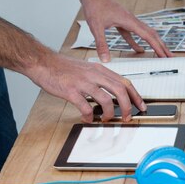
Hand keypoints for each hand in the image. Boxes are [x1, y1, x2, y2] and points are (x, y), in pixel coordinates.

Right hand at [29, 51, 144, 121]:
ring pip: (105, 100)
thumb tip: (112, 93)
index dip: (135, 95)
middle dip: (127, 106)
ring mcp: (83, 83)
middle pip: (119, 90)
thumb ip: (99, 78)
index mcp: (100, 69)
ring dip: (109, 114)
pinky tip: (88, 119)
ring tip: (107, 120)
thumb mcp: (87, 68)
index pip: (124, 82)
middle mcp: (94, 75)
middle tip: (128, 117)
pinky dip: (89, 116)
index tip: (140, 105)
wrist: (44, 62)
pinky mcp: (71, 91)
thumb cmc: (64, 67)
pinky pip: (85, 107)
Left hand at [80, 0, 171, 61]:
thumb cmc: (95, 6)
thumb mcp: (96, 27)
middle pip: (151, 34)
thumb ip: (101, 44)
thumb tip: (105, 60)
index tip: (165, 56)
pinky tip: (138, 50)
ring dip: (152, 43)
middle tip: (170, 57)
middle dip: (161, 46)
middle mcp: (132, 20)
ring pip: (144, 33)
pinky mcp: (122, 21)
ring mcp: (128, 21)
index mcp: (129, 21)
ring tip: (159, 54)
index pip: (148, 36)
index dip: (157, 47)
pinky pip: (133, 34)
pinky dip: (137, 42)